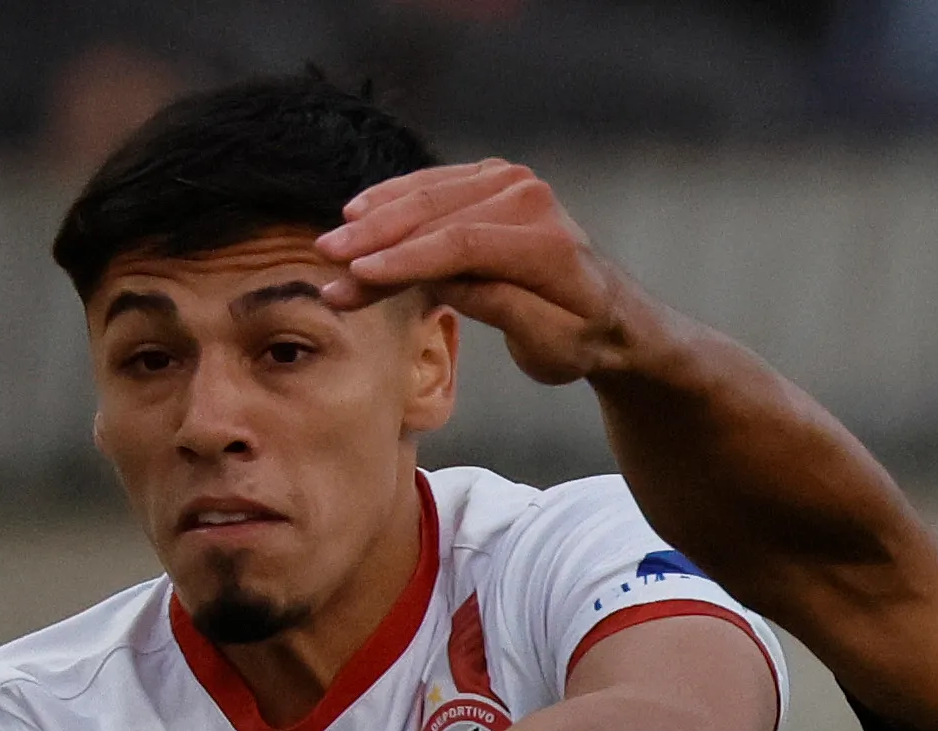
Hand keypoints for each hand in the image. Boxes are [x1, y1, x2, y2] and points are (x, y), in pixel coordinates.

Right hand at [317, 160, 634, 385]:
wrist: (610, 315)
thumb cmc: (580, 340)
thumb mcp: (546, 343)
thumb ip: (499, 307)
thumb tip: (440, 282)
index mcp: (546, 243)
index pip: (462, 245)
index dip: (406, 260)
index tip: (357, 275)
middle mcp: (529, 199)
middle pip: (437, 215)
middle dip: (376, 240)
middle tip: (326, 260)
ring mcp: (511, 183)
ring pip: (429, 195)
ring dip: (376, 218)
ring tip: (332, 244)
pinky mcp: (494, 180)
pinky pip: (435, 184)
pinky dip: (395, 199)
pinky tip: (359, 212)